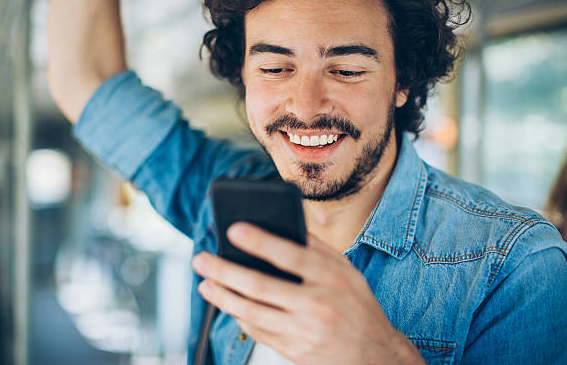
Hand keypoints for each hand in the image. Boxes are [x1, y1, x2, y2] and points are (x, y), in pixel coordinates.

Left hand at [192, 222, 423, 363]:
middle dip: (224, 270)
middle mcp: (318, 304)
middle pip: (260, 285)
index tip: (233, 229)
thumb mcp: (347, 271)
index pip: (290, 254)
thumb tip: (285, 224)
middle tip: (201, 259)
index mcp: (332, 278)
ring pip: (252, 312)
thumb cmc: (357, 305)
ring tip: (205, 283)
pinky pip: (258, 332)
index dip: (260, 241)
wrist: (375, 355)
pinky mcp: (295, 351)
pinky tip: (227, 304)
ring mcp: (305, 331)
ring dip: (222, 296)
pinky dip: (239, 316)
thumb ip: (317, 248)